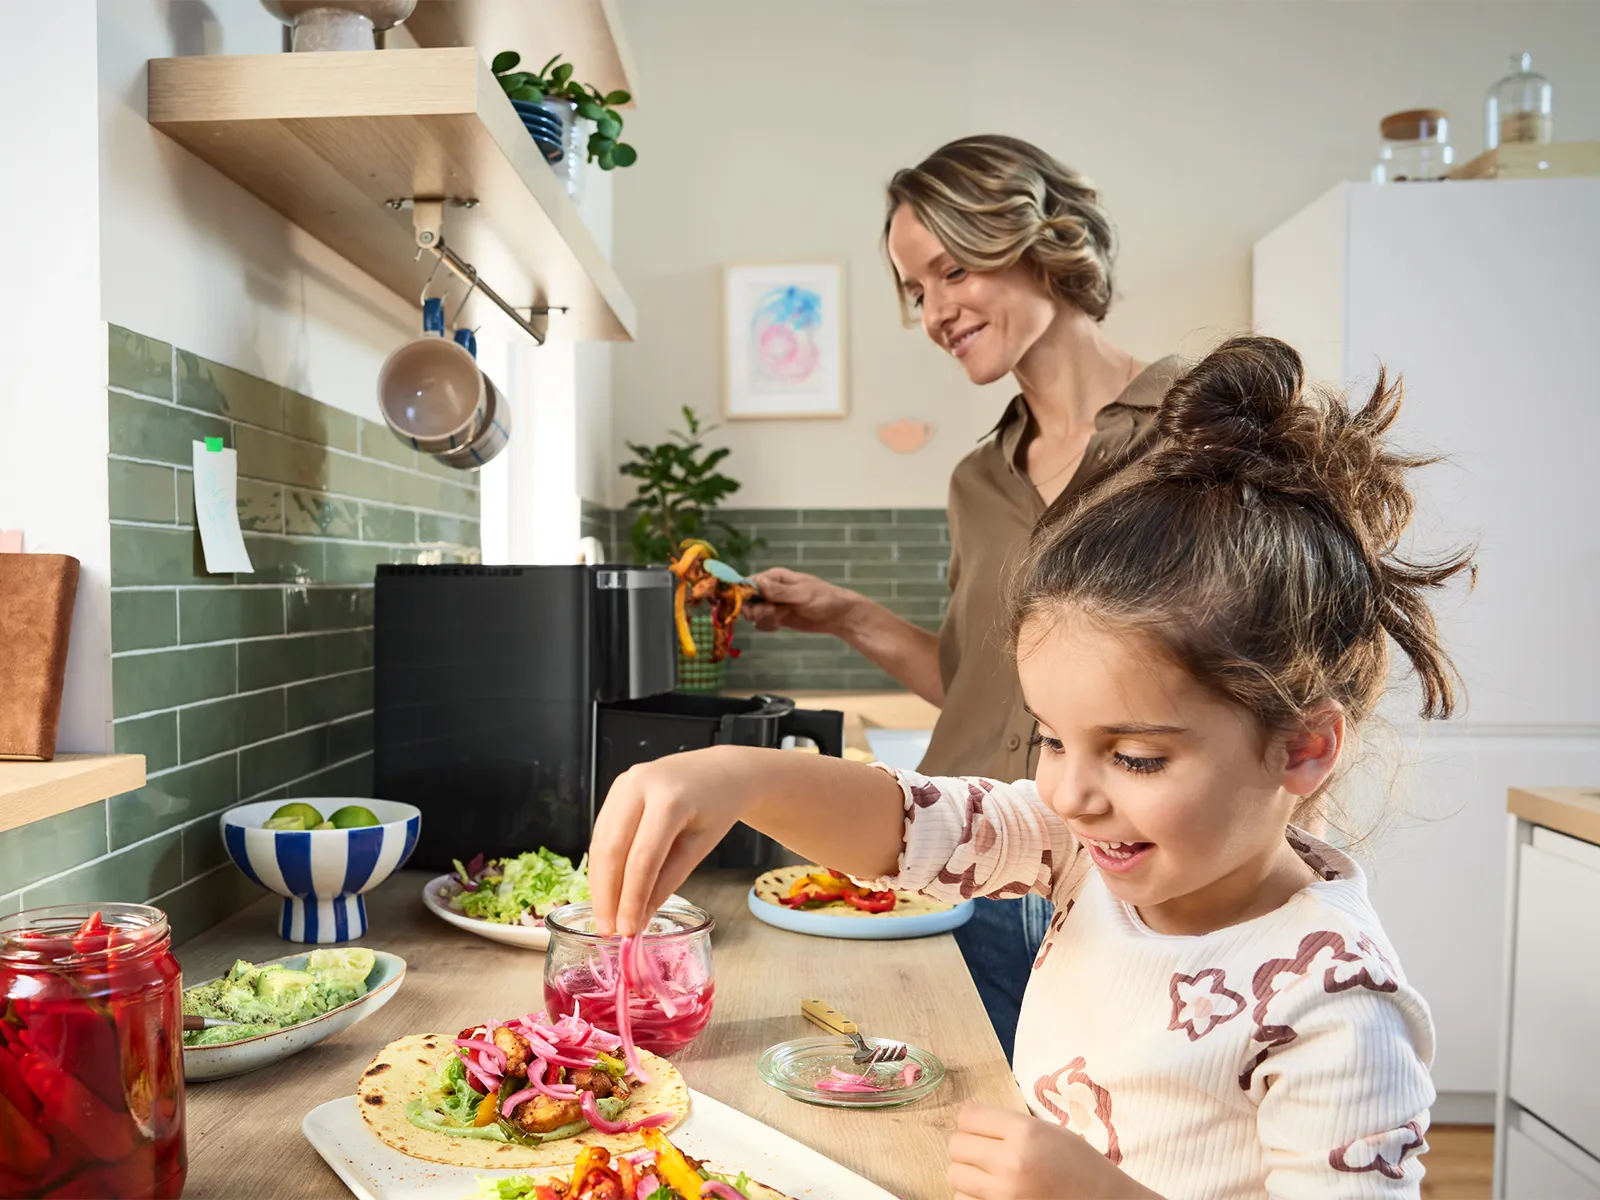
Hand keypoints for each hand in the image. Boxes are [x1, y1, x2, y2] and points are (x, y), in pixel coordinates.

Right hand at [587, 748, 757, 936]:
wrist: (720, 771)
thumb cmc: (716, 808)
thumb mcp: (699, 847)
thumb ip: (668, 881)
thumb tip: (640, 918)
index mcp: (670, 799)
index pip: (642, 858)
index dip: (631, 898)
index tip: (627, 930)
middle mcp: (640, 785)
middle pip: (612, 849)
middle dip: (607, 894)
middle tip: (608, 930)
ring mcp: (624, 783)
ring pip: (601, 841)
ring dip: (599, 883)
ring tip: (606, 917)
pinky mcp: (617, 789)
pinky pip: (603, 831)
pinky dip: (602, 864)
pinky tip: (606, 889)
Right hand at [744, 568, 861, 634]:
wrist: (838, 616)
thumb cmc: (824, 598)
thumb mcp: (802, 594)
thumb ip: (779, 591)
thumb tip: (757, 583)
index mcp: (774, 577)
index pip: (749, 583)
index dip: (744, 594)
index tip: (750, 605)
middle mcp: (770, 590)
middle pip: (748, 601)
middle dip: (756, 610)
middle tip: (771, 612)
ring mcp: (773, 605)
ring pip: (754, 614)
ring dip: (764, 619)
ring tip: (781, 617)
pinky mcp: (777, 618)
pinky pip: (763, 624)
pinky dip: (769, 626)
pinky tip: (781, 624)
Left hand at [947, 1106, 1158, 1199]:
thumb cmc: (1079, 1164)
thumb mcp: (1049, 1131)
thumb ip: (1010, 1126)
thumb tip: (971, 1122)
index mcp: (1025, 1132)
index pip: (968, 1116)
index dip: (971, 1121)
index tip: (980, 1127)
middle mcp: (1012, 1162)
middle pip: (956, 1146)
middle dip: (967, 1147)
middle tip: (983, 1152)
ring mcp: (1005, 1194)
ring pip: (955, 1176)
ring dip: (967, 1174)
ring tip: (987, 1174)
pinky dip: (972, 1197)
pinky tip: (991, 1193)